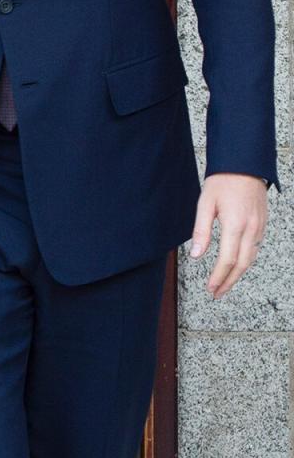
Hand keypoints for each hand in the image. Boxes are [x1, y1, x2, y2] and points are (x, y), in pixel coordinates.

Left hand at [190, 173, 267, 297]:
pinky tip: (236, 265)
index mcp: (235, 224)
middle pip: (242, 264)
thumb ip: (201, 232)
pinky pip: (255, 247)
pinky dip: (246, 261)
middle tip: (217, 293)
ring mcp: (259, 226)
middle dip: (229, 282)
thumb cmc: (223, 181)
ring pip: (251, 258)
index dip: (219, 277)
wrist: (244, 164)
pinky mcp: (262, 223)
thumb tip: (196, 256)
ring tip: (224, 284)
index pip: (227, 260)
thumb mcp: (205, 204)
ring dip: (238, 274)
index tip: (210, 288)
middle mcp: (251, 228)